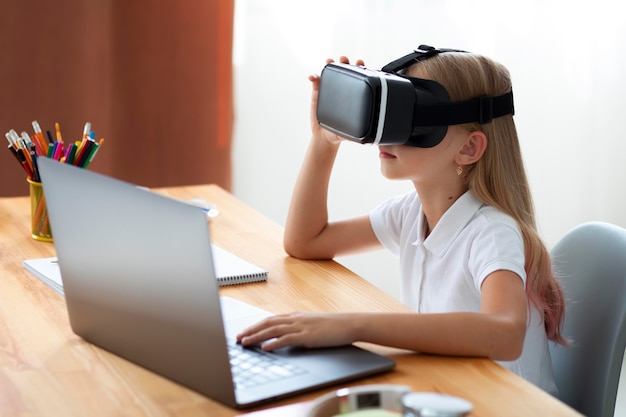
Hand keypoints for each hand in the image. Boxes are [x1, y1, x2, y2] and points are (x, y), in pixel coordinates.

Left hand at [236, 311, 354, 350]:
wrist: (348, 324)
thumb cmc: (333, 326)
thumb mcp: (312, 324)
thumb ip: (299, 327)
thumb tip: (287, 334)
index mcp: (296, 316)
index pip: (271, 319)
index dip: (256, 325)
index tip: (245, 331)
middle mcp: (295, 319)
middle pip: (268, 323)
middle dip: (251, 330)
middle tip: (238, 337)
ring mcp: (300, 326)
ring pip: (273, 330)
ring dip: (257, 336)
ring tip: (245, 342)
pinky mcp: (306, 336)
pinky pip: (286, 339)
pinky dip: (273, 343)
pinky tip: (265, 348)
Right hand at [309, 56, 364, 144]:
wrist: (325, 136)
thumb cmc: (341, 132)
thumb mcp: (352, 131)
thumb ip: (359, 131)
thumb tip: (368, 136)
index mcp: (353, 94)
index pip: (358, 79)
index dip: (360, 69)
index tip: (361, 63)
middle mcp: (342, 89)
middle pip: (344, 71)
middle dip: (345, 62)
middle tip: (344, 59)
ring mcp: (329, 89)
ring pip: (330, 72)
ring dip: (330, 64)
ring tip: (329, 61)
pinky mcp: (317, 92)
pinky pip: (315, 81)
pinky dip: (313, 76)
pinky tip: (312, 76)